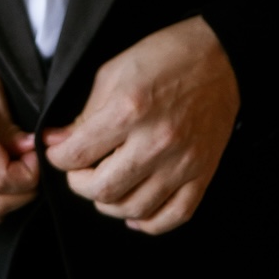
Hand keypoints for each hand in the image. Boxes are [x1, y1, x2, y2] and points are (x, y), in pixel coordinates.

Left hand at [42, 16, 238, 235]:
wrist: (220, 57)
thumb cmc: (166, 57)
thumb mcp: (114, 72)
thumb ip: (85, 112)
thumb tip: (58, 141)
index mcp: (129, 110)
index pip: (78, 154)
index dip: (58, 157)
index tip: (58, 153)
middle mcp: (156, 141)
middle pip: (102, 190)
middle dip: (79, 184)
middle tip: (79, 170)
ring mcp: (183, 162)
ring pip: (134, 209)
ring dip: (110, 203)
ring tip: (105, 186)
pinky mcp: (202, 173)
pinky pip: (173, 216)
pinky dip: (149, 222)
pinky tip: (136, 211)